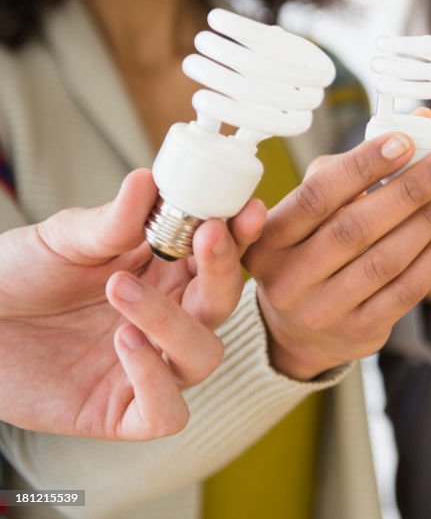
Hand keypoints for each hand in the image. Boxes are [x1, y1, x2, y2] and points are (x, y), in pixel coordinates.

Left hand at [0, 169, 264, 438]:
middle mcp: (166, 320)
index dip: (242, 236)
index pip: (221, 256)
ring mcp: (150, 368)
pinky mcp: (122, 413)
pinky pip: (168, 412)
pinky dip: (156, 382)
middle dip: (222, 269)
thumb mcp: (62, 240)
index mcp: (163, 273)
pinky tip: (123, 345)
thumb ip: (111, 220)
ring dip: (175, 323)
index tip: (245, 210)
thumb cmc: (15, 278)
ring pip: (204, 355)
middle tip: (204, 235)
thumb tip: (148, 179)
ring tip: (119, 289)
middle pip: (224, 303)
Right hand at [243, 133, 430, 379]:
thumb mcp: (312, 212)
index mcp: (269, 238)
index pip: (317, 194)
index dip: (363, 165)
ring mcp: (321, 311)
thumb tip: (415, 120)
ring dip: (426, 221)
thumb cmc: (313, 250)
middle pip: (354, 228)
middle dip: (408, 191)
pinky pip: (404, 291)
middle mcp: (287, 278)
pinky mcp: (356, 332)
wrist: (303, 330)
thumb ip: (352, 168)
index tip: (404, 140)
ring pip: (384, 260)